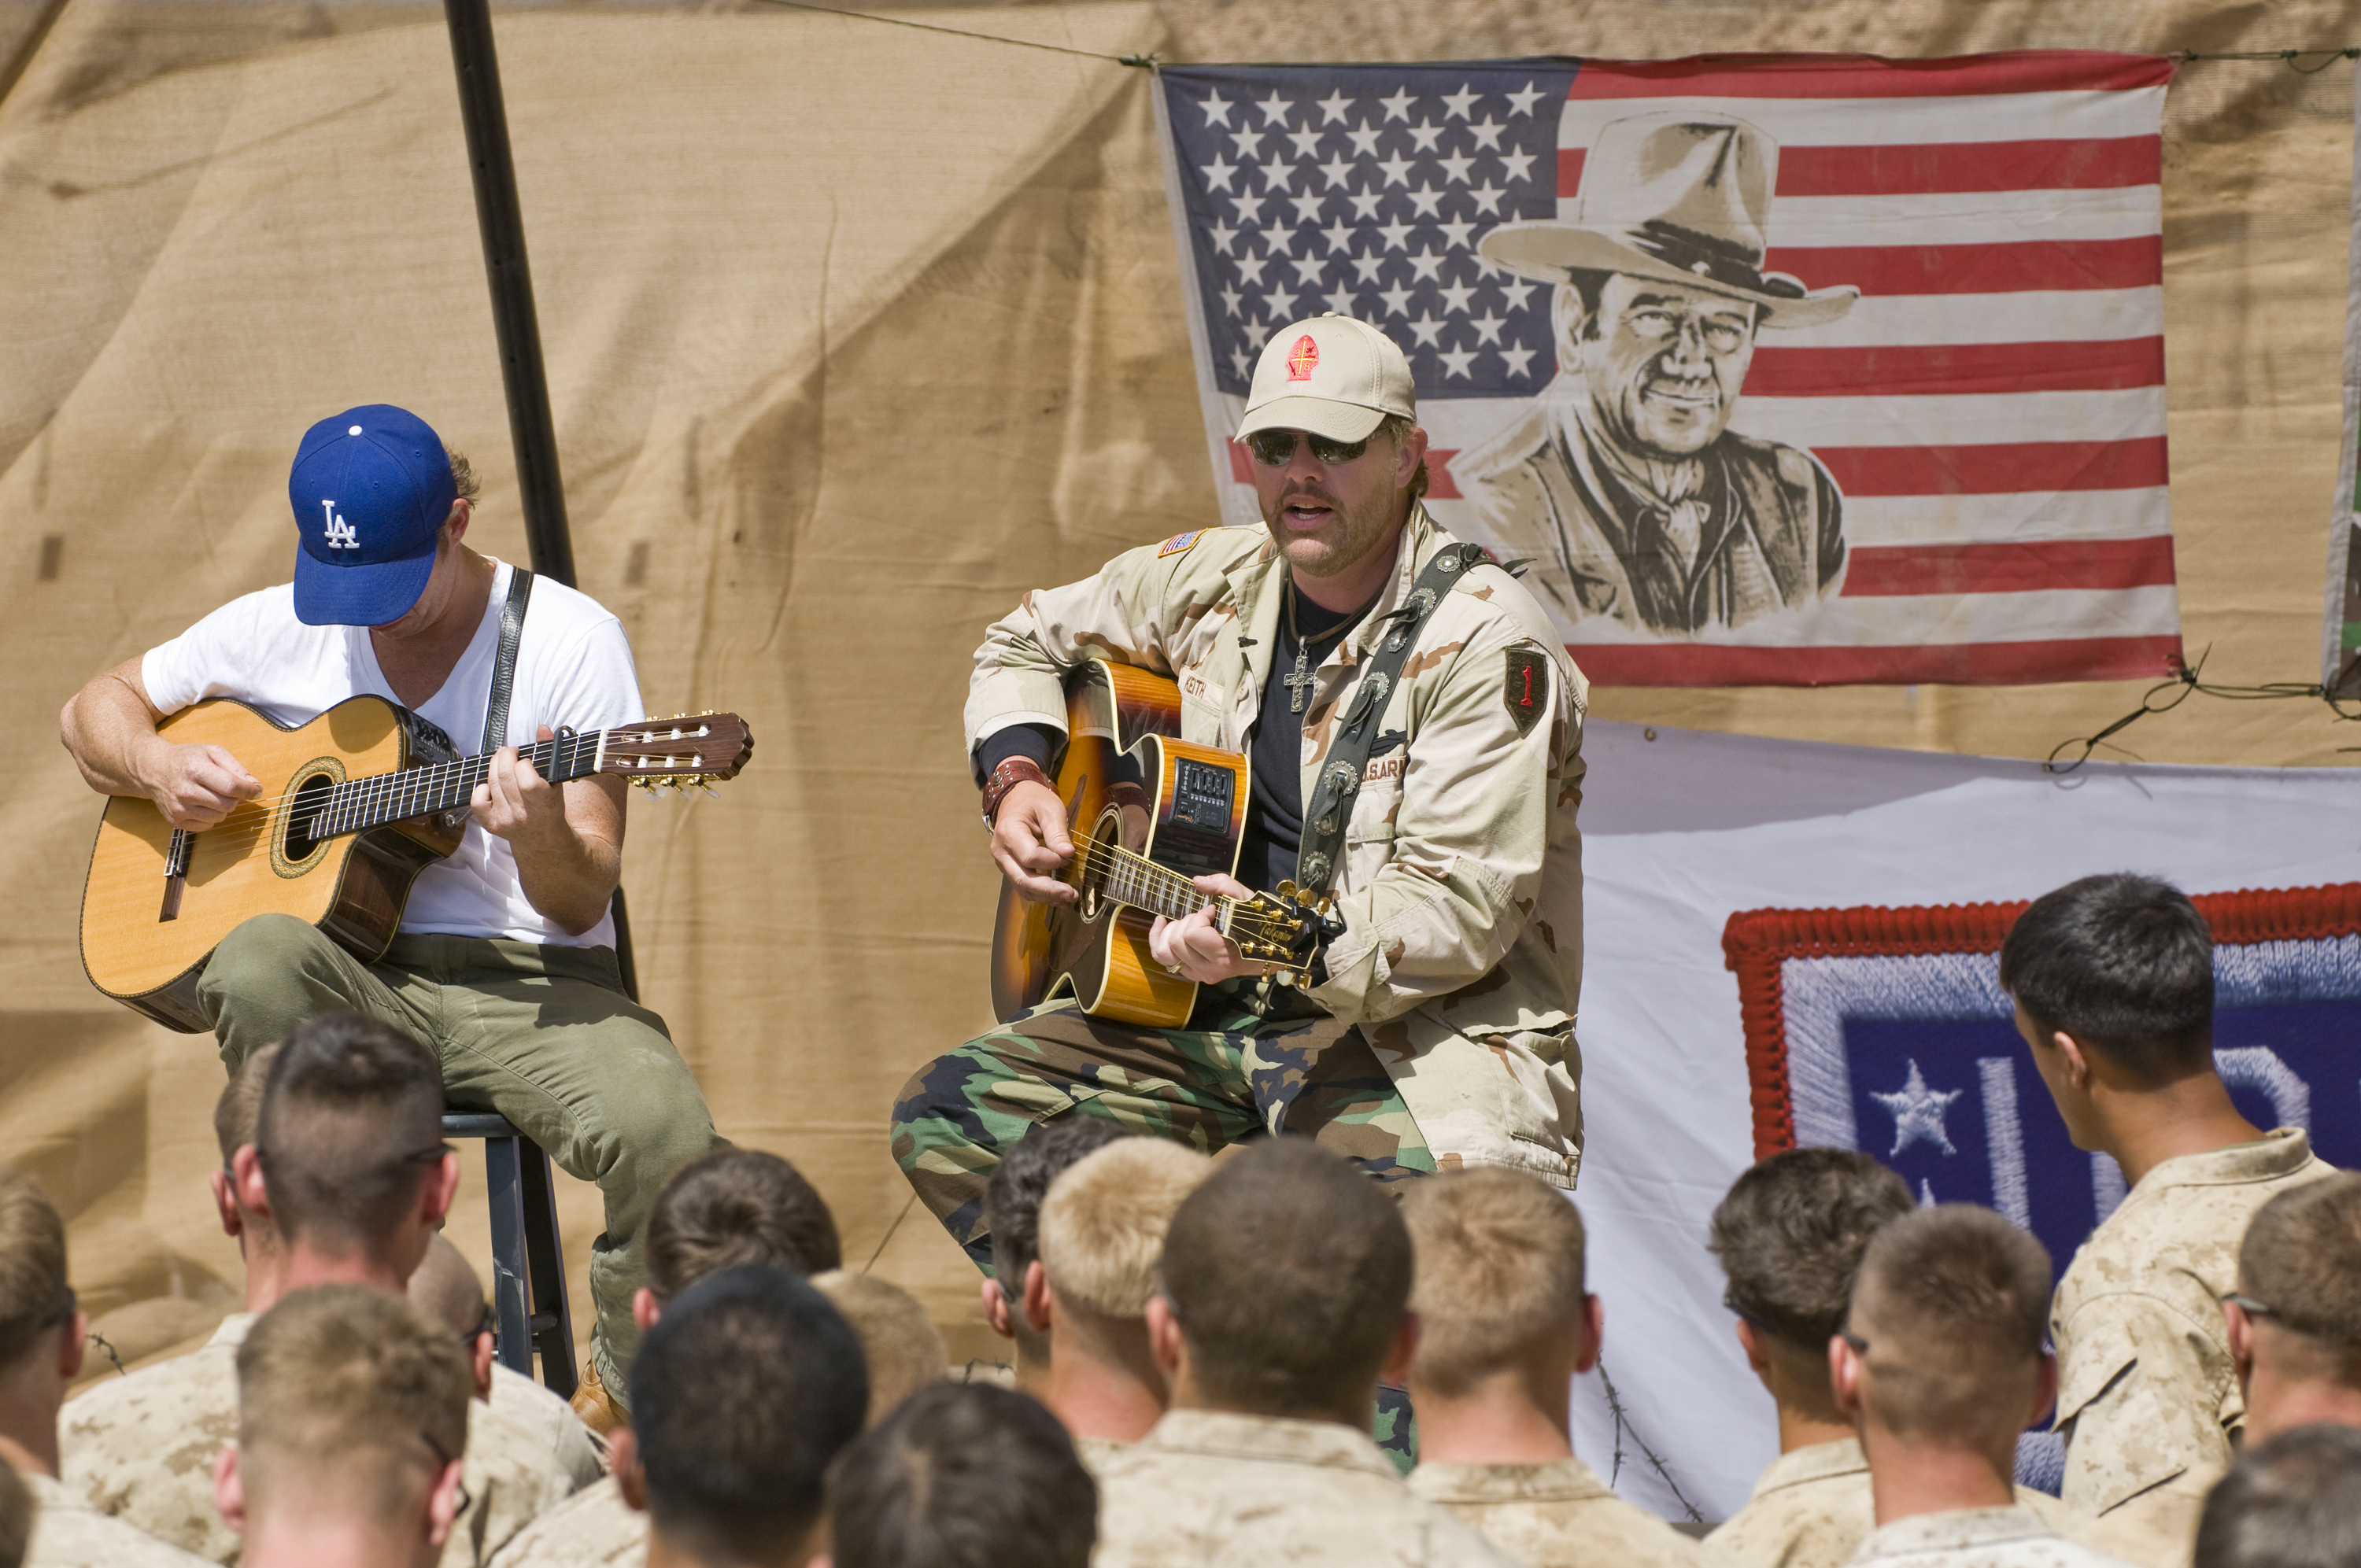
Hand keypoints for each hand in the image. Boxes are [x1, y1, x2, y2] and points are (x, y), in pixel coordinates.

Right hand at [142, 741, 259, 829]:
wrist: (153, 769)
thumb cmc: (187, 758)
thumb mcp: (212, 752)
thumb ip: (236, 767)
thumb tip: (255, 786)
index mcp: (195, 770)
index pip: (231, 787)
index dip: (249, 790)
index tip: (256, 789)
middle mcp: (185, 791)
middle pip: (228, 805)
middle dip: (235, 798)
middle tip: (228, 788)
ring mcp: (179, 808)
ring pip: (220, 816)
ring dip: (223, 807)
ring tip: (212, 794)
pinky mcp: (176, 820)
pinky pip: (208, 825)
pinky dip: (211, 816)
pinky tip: (202, 803)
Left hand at [472, 724, 572, 851]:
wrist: (543, 839)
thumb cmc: (550, 807)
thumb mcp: (556, 782)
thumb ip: (551, 753)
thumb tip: (542, 729)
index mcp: (544, 804)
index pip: (527, 781)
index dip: (523, 764)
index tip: (526, 760)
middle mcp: (524, 814)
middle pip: (505, 777)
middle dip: (505, 756)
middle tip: (510, 751)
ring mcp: (506, 820)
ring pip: (491, 783)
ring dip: (494, 765)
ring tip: (502, 761)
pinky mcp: (492, 825)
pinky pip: (477, 801)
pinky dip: (480, 788)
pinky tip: (491, 784)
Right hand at [991, 780, 1077, 904]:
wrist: (1017, 799)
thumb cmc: (1034, 801)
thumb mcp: (1050, 809)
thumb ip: (1058, 832)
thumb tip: (1068, 853)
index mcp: (1008, 832)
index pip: (1030, 856)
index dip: (1052, 861)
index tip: (1070, 856)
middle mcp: (1001, 851)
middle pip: (1023, 879)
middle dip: (1048, 890)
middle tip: (1071, 894)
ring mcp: (1003, 862)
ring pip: (1022, 887)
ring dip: (1046, 896)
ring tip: (1069, 899)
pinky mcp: (1010, 868)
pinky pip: (1023, 886)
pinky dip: (1041, 894)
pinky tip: (1059, 897)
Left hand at [1148, 872, 1265, 983]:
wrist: (1266, 951)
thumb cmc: (1256, 923)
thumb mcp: (1245, 899)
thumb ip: (1223, 885)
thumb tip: (1197, 882)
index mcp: (1223, 956)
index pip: (1192, 934)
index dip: (1199, 916)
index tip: (1214, 911)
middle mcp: (1209, 971)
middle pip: (1176, 941)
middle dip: (1187, 922)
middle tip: (1205, 918)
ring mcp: (1198, 974)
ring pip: (1163, 952)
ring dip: (1173, 931)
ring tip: (1189, 923)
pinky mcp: (1190, 973)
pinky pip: (1161, 958)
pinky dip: (1158, 938)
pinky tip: (1162, 923)